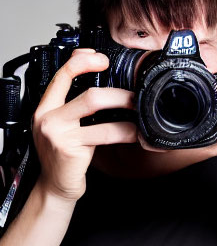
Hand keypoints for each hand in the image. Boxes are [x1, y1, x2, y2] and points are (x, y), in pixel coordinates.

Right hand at [32, 49, 136, 200]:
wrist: (56, 186)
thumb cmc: (66, 157)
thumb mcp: (68, 128)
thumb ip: (78, 110)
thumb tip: (108, 91)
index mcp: (45, 107)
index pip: (61, 75)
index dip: (81, 61)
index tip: (101, 59)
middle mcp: (47, 116)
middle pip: (85, 89)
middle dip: (116, 91)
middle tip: (135, 95)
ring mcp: (57, 131)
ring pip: (94, 104)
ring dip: (124, 105)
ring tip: (140, 110)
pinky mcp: (69, 147)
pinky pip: (104, 133)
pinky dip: (125, 131)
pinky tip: (137, 133)